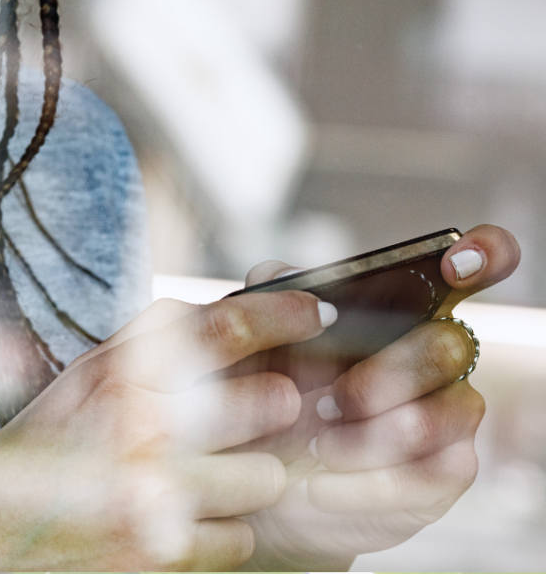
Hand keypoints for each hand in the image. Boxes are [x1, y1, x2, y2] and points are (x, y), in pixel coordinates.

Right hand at [0, 288, 333, 570]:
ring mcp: (153, 490)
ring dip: (251, 475)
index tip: (319, 308)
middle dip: (274, 406)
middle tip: (276, 406)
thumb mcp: (89, 375)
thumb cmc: (45, 445)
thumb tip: (233, 321)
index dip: (282, 311)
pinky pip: (239, 535)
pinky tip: (190, 519)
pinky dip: (226, 529)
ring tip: (219, 474)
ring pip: (264, 476)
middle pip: (264, 400)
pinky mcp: (161, 551)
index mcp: (121, 365)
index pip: (224, 324)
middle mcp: (141, 420)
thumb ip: (155, 349)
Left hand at [237, 223, 519, 571]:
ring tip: (315, 444)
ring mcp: (448, 411)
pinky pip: (429, 476)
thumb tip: (281, 277)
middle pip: (446, 345)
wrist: (256, 470)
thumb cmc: (264, 387)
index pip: (474, 263)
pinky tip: (320, 486)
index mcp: (400, 305)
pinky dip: (366, 485)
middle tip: (327, 402)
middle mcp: (435, 351)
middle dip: (383, 377)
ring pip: (440, 414)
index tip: (455, 261)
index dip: (484, 252)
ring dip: (370, 437)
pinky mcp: (445, 472)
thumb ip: (269, 295)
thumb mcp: (255, 335)